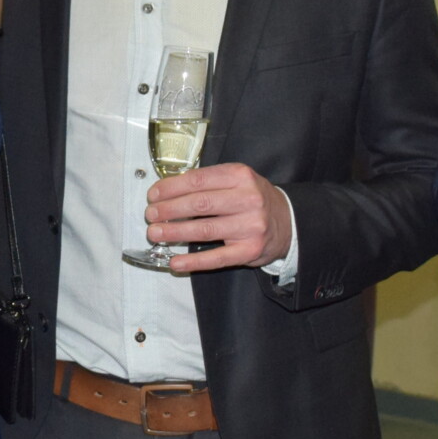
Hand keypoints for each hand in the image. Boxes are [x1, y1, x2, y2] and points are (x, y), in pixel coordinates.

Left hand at [147, 163, 290, 272]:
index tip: (153, 194)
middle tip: (150, 215)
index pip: (198, 180)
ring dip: (175, 232)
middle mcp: (248, 199)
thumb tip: (167, 191)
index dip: (171, 188)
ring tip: (155, 233)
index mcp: (240, 176)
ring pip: (204, 230)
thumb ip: (208, 183)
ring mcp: (250, 226)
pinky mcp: (250, 250)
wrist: (287, 222)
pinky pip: (217, 258)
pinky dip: (193, 261)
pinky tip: (175, 262)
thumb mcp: (236, 180)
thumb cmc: (252, 199)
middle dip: (169, 210)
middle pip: (200, 204)